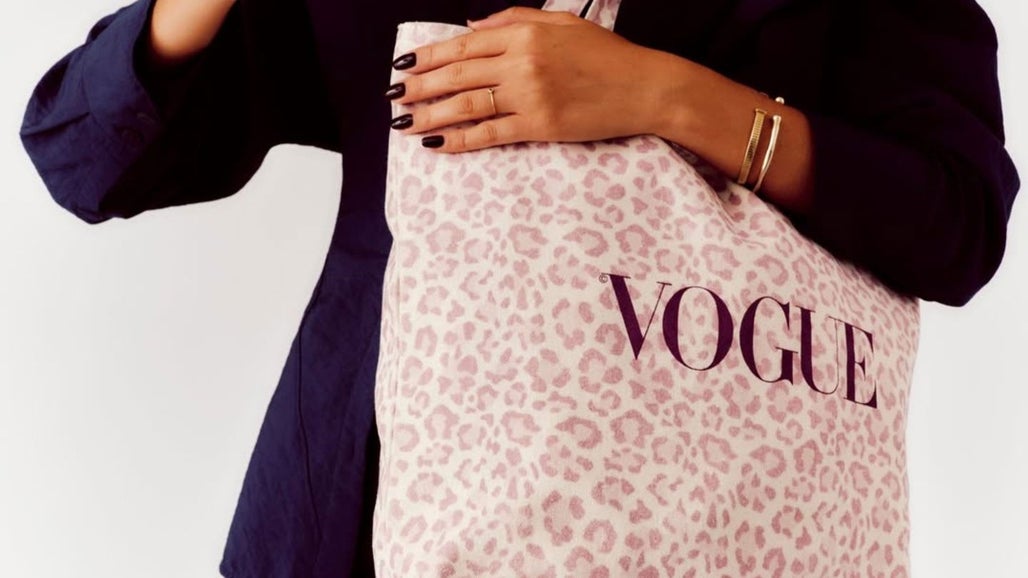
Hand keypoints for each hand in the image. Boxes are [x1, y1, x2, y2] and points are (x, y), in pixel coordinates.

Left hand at [384, 6, 672, 152]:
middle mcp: (522, 62)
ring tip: (404, 123)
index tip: (404, 65)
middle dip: (419, 86)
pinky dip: (461, 139)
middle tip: (393, 96)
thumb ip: (514, 19)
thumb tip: (471, 28)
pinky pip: (490, 133)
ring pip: (467, 105)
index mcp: (525, 33)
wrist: (645, 88)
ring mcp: (530, 96)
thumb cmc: (606, 55)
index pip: (464, 45)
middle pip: (458, 74)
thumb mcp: (561, 23)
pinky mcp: (540, 126)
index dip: (429, 56)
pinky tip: (438, 144)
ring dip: (430, 115)